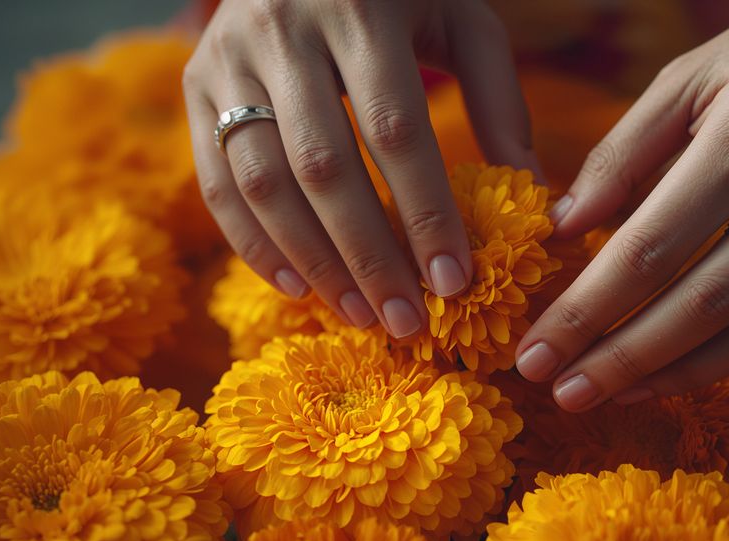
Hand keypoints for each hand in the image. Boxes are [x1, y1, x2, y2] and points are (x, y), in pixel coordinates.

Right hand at [183, 0, 538, 337]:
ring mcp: (226, 57)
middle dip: (369, 256)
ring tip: (360, 314)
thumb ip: (498, 99)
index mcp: (360, 8)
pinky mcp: (195, 83)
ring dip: (312, 261)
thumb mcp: (461, 22)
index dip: (424, 212)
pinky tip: (298, 287)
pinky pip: (214, 180)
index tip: (455, 281)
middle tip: (406, 321)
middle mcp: (282, 30)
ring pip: (261, 181)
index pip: (394, 129)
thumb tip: (533, 195)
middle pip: (323, 167)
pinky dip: (252, 243)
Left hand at [515, 0, 728, 409]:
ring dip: (670, 374)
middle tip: (558, 392)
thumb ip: (622, 154)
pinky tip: (672, 375)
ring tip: (604, 397)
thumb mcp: (690, 76)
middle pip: (698, 302)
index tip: (534, 353)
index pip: (649, 246)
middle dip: (619, 358)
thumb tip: (563, 231)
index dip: (586, 310)